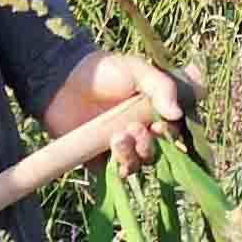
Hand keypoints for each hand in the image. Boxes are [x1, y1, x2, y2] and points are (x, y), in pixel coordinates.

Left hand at [39, 50, 186, 170]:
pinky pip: (119, 172)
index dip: (171, 132)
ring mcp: (123, 147)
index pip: (175, 130)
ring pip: (140, 162)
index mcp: (155, 111)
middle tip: (134, 128)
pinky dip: (121, 166)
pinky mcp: (103, 160)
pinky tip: (114, 150)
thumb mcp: (137, 70)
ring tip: (118, 137)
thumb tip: (178, 114)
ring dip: (134, 153)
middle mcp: (143, 131)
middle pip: (159, 150)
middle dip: (149, 143)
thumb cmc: (104, 71)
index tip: (160, 124)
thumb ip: (162, 87)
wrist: (64, 81)